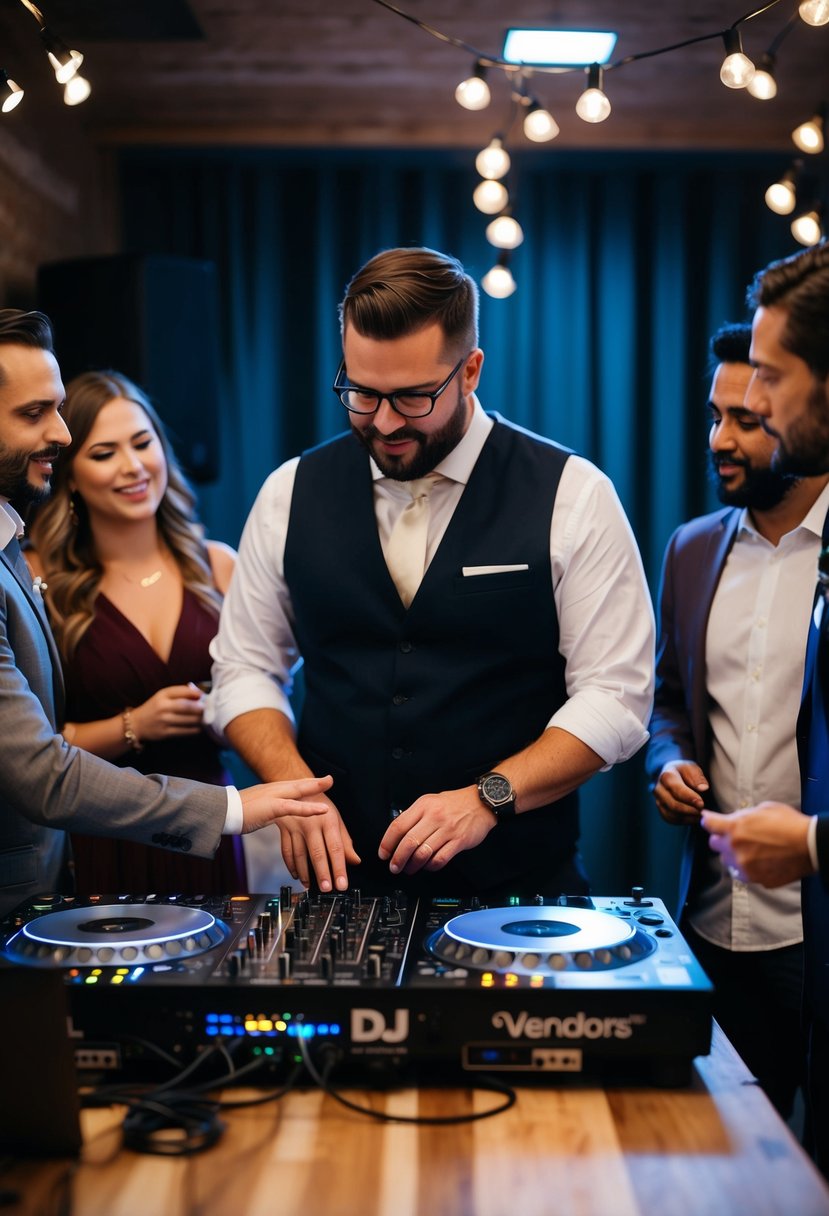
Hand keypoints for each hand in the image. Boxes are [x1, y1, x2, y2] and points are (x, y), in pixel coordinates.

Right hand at [132, 684, 205, 741]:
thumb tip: (200, 694)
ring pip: (187, 720)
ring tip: (207, 718)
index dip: (196, 693)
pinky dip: (194, 730)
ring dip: (200, 720)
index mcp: (163, 695)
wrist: (137, 724)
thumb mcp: (163, 696)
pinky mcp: (165, 733)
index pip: (182, 691)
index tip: (204, 696)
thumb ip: (179, 693)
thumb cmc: (155, 707)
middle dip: (200, 708)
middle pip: (186, 706)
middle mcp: (163, 707)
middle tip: (210, 709)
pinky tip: (199, 728)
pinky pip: (184, 731)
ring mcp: (164, 720)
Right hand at [239, 775, 333, 832]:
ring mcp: (273, 797)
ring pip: (298, 790)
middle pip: (298, 784)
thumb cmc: (236, 813)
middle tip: (330, 779)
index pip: (292, 786)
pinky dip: (309, 808)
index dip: (306, 783)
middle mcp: (273, 790)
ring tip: (329, 783)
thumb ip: (267, 810)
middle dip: (315, 782)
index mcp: (270, 791)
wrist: (221, 811)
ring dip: (315, 787)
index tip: (319, 781)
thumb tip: (274, 814)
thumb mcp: (256, 809)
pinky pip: (294, 807)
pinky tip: (322, 809)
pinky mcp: (272, 807)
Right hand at [277, 792, 360, 893]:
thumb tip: (355, 860)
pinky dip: (291, 865)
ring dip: (305, 873)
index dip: (339, 868)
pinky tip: (296, 874)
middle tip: (327, 888)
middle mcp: (312, 824)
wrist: (297, 785)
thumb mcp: (336, 818)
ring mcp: (296, 827)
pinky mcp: (284, 829)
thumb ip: (345, 841)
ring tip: (310, 886)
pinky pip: (286, 851)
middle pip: (317, 853)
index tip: (341, 883)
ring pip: (300, 854)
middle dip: (323, 873)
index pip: (336, 848)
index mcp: (328, 820)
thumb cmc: (320, 803)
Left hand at [378, 787, 495, 875]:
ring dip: (413, 865)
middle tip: (394, 867)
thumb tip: (397, 834)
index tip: (384, 854)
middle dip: (398, 859)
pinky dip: (431, 866)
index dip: (387, 843)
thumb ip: (415, 815)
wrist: (481, 802)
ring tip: (409, 869)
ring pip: (423, 853)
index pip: (398, 826)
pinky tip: (428, 866)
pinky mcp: (459, 841)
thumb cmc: (455, 803)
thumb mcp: (430, 801)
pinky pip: (440, 858)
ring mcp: (447, 829)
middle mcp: (434, 817)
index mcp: (423, 806)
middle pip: (409, 842)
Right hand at [653, 759, 708, 825]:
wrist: (673, 775)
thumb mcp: (692, 769)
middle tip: (701, 810)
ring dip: (687, 817)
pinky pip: (669, 819)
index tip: (701, 803)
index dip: (689, 798)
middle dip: (689, 810)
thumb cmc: (685, 773)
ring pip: (671, 814)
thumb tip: (703, 788)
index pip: (677, 790)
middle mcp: (658, 789)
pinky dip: (683, 821)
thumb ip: (698, 777)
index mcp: (666, 776)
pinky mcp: (661, 809)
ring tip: (700, 815)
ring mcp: (658, 800)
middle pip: (672, 805)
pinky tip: (693, 818)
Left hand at [701, 803, 813, 887]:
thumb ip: (742, 816)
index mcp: (735, 828)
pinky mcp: (755, 879)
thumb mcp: (763, 809)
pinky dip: (747, 868)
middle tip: (734, 836)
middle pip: (714, 844)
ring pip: (728, 861)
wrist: (810, 845)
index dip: (708, 820)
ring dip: (734, 855)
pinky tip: (759, 861)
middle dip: (722, 839)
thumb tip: (732, 819)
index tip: (708, 820)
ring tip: (751, 849)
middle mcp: (735, 849)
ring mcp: (745, 867)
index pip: (709, 824)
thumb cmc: (789, 823)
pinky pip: (743, 874)